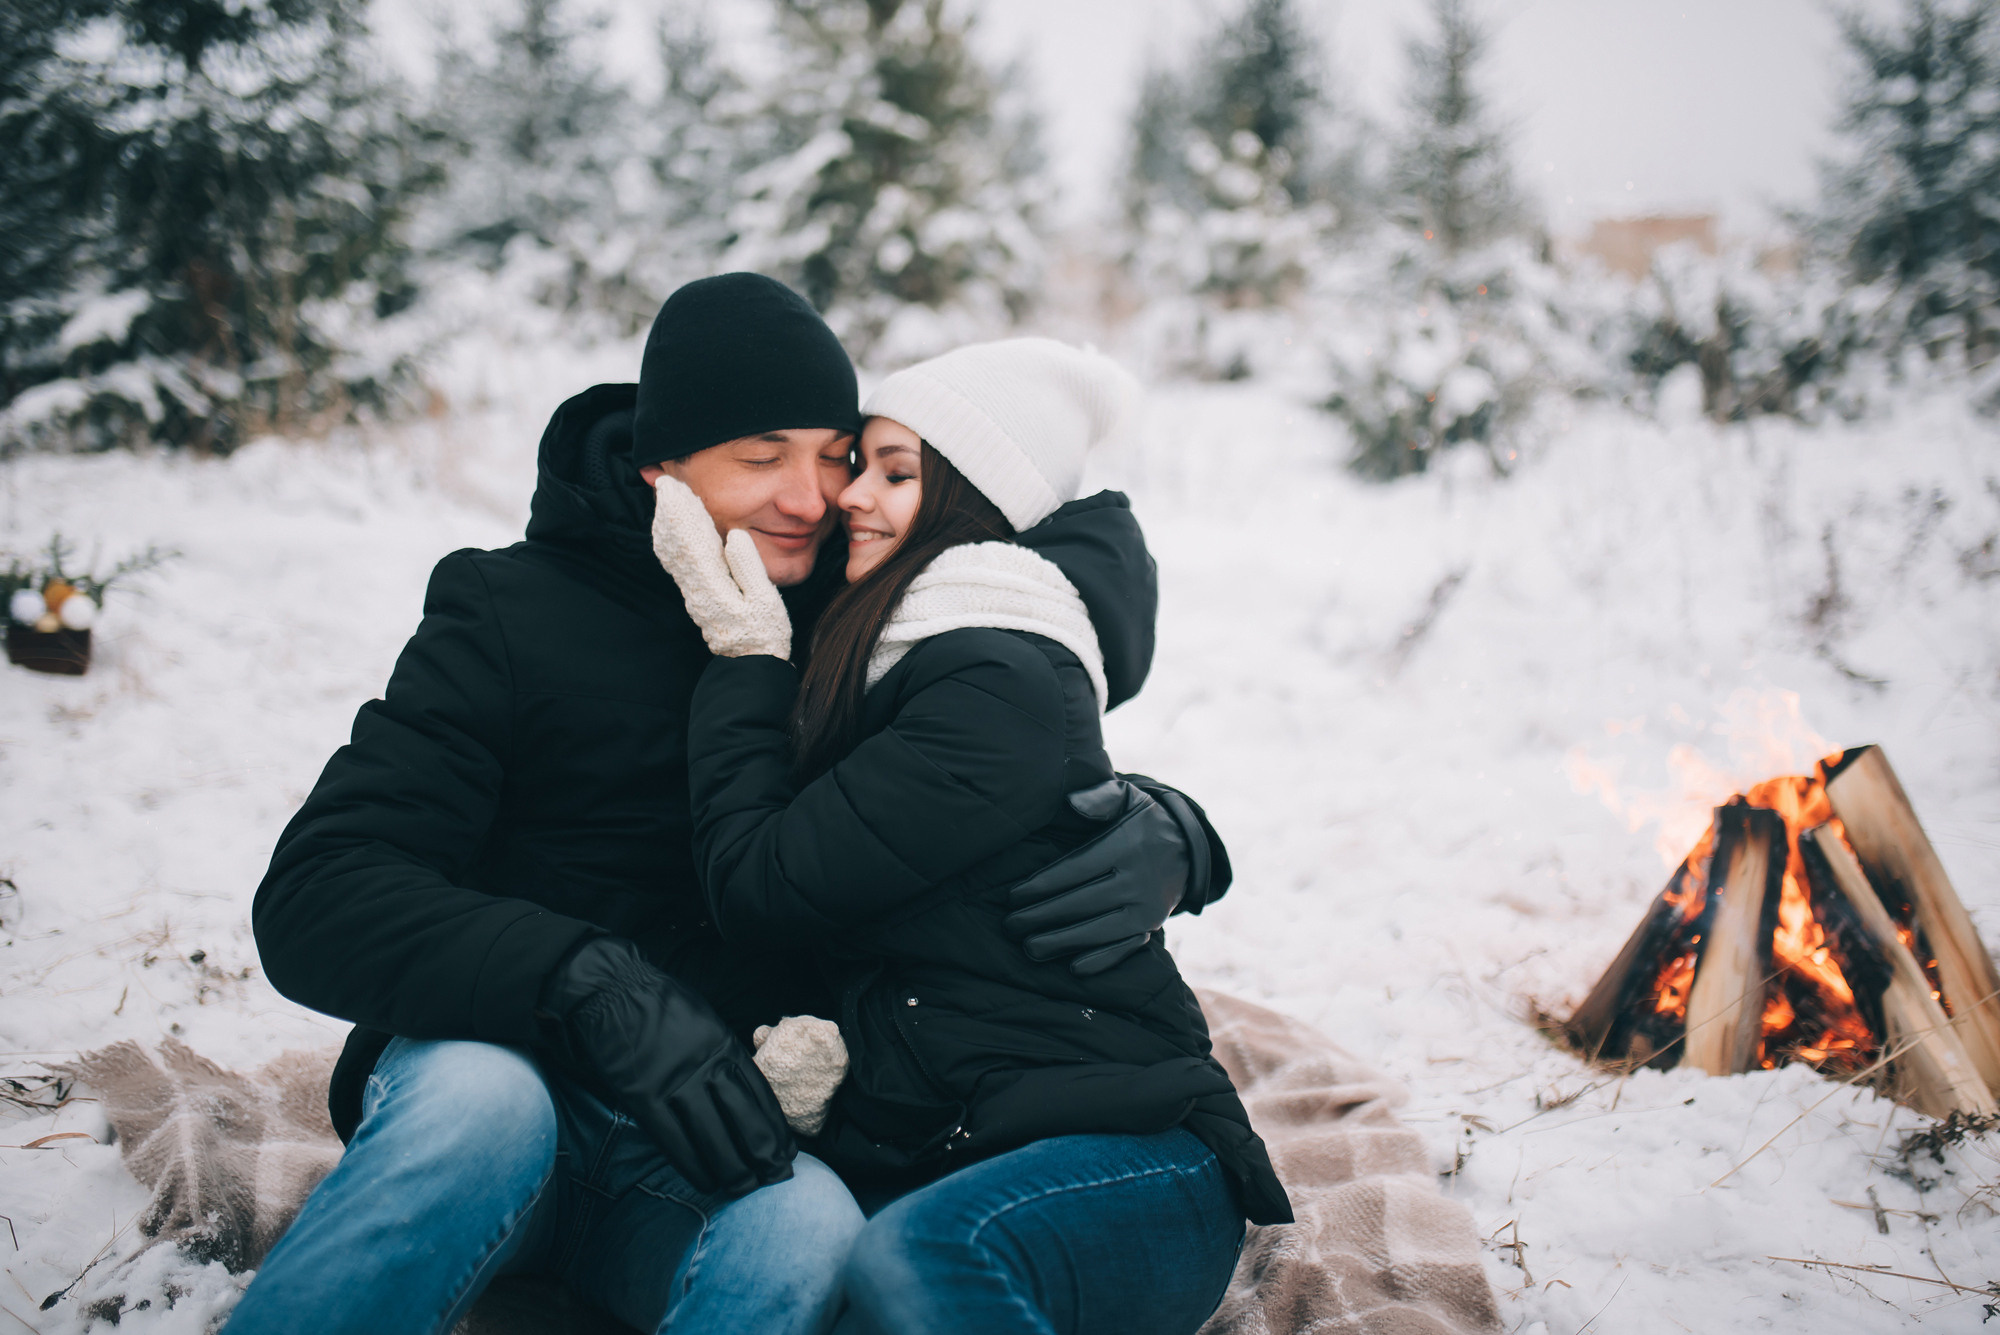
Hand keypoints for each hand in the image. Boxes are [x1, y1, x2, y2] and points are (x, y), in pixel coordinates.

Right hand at [535, 937, 795, 1193]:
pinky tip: (707, 1181)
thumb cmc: (659, 1004)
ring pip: (713, 1136)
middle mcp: (705, 1065)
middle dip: (764, 1154)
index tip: (788, 1150)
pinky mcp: (643, 1096)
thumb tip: (743, 1089)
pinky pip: (674, 1139)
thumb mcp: (705, 1019)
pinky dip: (693, 1165)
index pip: (761, 1094)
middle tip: (775, 1178)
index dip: (777, 1127)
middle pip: (744, 1119)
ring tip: (744, 1188)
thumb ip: (724, 1053)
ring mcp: (674, 1082)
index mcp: (724, 1044)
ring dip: (732, 1168)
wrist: (610, 990)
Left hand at [650, 473, 791, 658]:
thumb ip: (748, 567)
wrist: (750, 665)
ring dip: (668, 523)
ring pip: (674, 552)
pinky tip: (675, 533)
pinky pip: (679, 564)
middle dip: (669, 510)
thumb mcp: (763, 601)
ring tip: (666, 500)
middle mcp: (696, 586)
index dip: (681, 511)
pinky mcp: (699, 596)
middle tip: (664, 482)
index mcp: (711, 583)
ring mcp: (695, 592)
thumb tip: (735, 534)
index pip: (690, 539)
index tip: (675, 487)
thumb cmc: (763, 635)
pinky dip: (673, 542)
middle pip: (676, 541)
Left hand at [1002, 779, 1202, 975]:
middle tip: (1010, 926)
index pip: (1077, 869)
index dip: (1042, 885)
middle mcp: (1138, 880)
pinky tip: (1074, 967)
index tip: (1013, 896)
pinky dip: (1103, 960)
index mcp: (1126, 846)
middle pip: (1083, 903)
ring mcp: (1147, 908)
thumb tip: (1074, 803)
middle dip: (1043, 916)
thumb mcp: (1129, 798)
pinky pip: (1126, 947)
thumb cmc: (1143, 820)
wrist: (1187, 848)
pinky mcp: (1151, 926)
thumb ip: (1102, 796)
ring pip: (1101, 930)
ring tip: (1030, 948)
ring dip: (1063, 942)